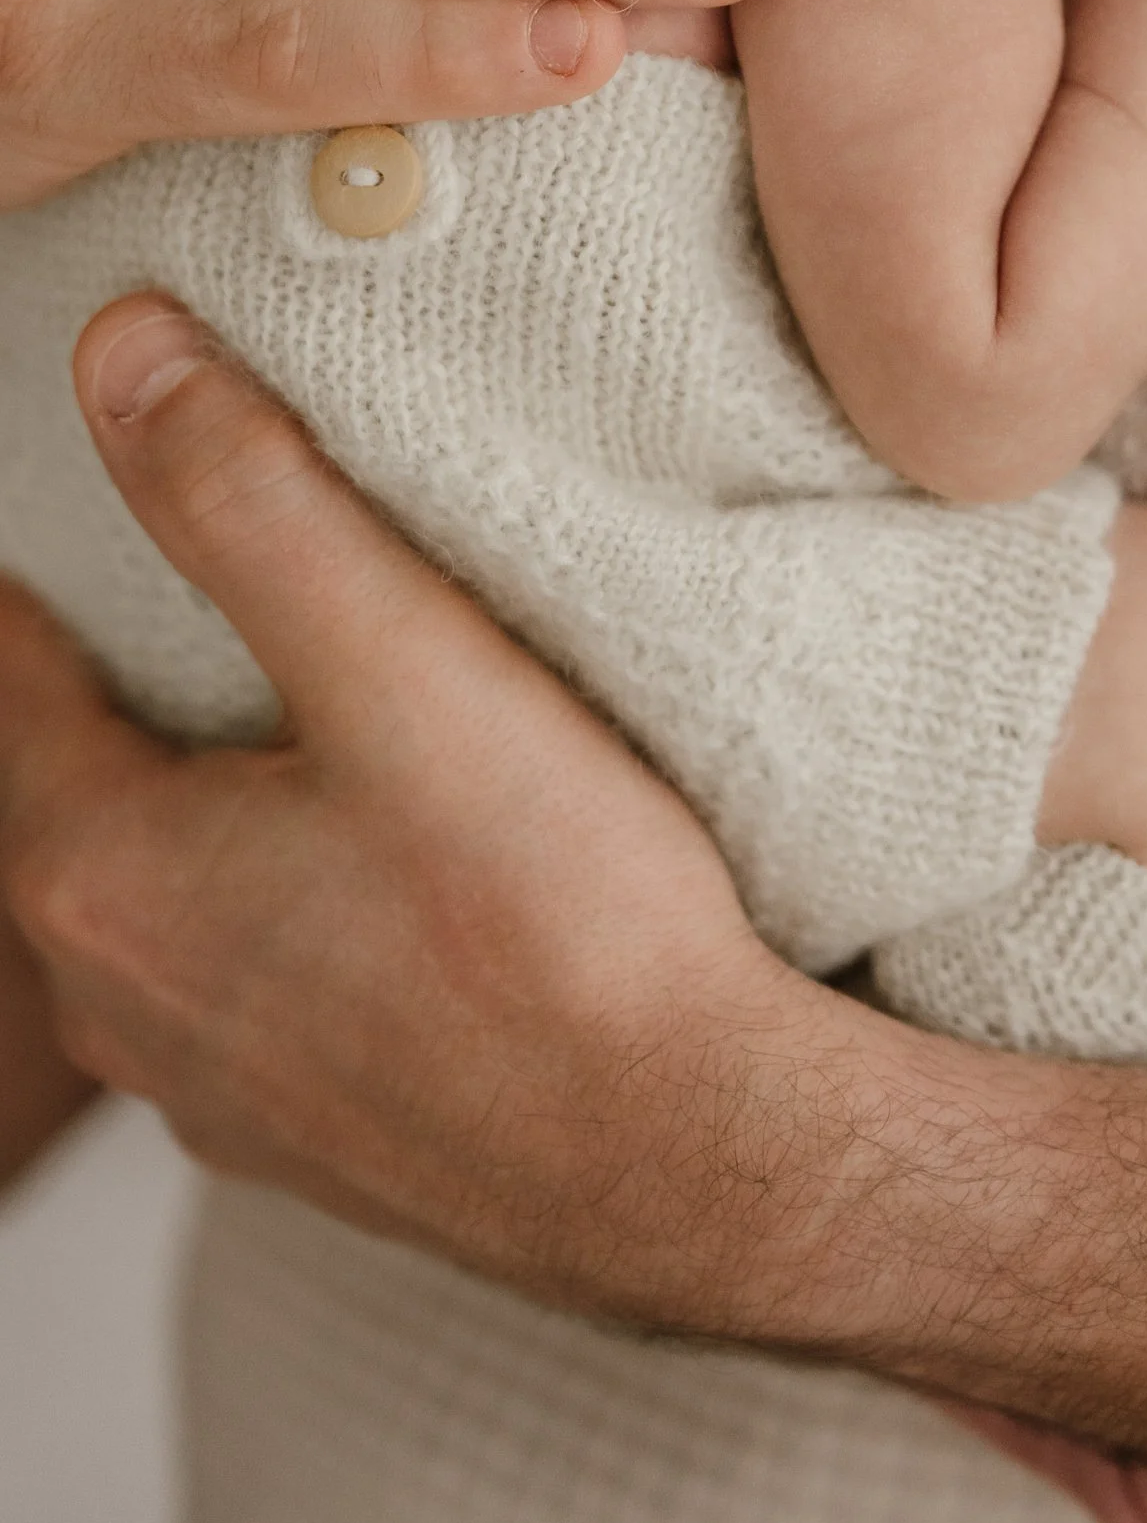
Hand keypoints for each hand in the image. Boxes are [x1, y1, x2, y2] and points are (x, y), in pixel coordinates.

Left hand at [0, 295, 1146, 1522]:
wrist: (701, 1168)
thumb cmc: (561, 934)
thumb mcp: (404, 669)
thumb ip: (248, 501)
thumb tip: (121, 354)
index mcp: (98, 872)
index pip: (14, 661)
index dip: (66, 547)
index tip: (148, 461)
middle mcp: (118, 994)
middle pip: (83, 771)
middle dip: (148, 664)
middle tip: (247, 550)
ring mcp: (213, 1080)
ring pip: (170, 879)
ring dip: (223, 786)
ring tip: (334, 689)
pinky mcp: (315, 1126)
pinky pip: (258, 965)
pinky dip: (294, 888)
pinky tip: (398, 855)